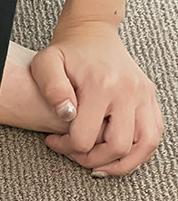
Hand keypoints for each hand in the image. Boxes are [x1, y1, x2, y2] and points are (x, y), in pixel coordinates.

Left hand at [29, 20, 163, 175]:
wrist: (92, 34)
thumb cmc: (67, 52)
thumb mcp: (47, 64)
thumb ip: (52, 89)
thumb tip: (66, 115)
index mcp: (102, 85)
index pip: (85, 138)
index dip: (65, 148)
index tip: (54, 141)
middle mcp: (129, 91)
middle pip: (117, 147)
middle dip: (91, 160)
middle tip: (74, 153)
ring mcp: (144, 95)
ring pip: (145, 145)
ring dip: (121, 163)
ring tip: (100, 166)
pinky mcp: (150, 99)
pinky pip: (153, 135)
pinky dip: (138, 153)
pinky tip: (116, 156)